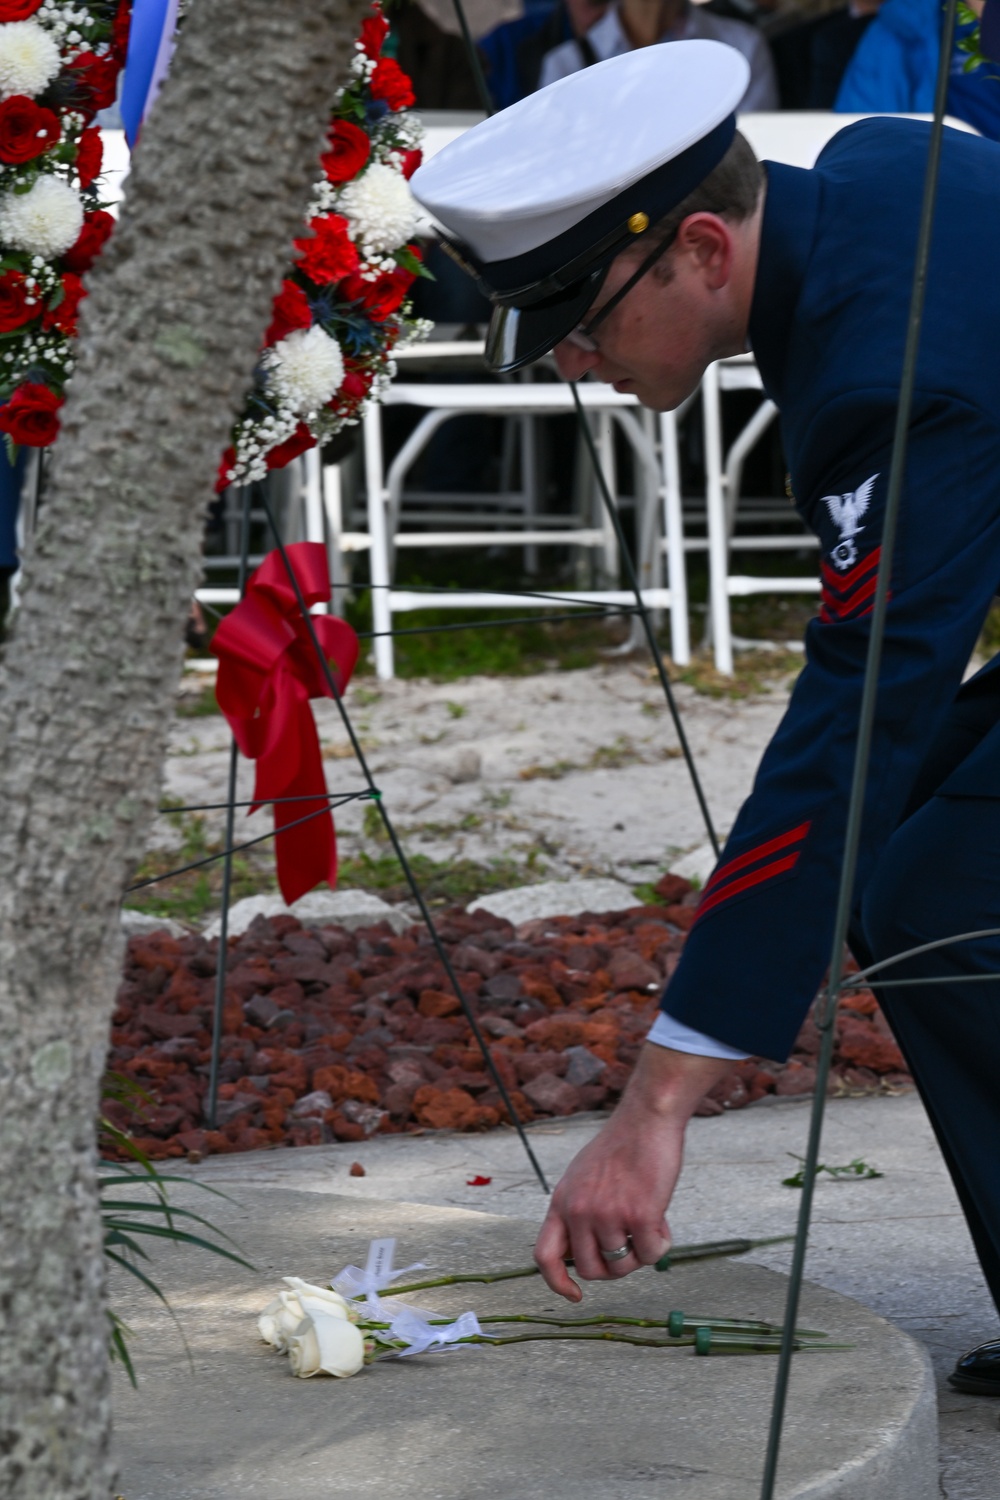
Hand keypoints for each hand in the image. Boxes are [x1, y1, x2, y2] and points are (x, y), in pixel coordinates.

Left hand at [533, 1044, 733, 1300]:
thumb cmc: (620, 1146)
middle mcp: (579, 1211)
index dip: (557, 1282)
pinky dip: (660, 1245)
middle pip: (592, 1269)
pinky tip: (662, 1221)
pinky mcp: (639, 1215)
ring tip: (648, 1225)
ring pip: (622, 1266)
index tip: (574, 1294)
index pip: (544, 1256)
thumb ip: (578, 1211)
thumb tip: (586, 1252)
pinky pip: (650, 1255)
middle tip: (631, 1245)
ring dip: (639, 1255)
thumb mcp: (582, 1177)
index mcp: (561, 1202)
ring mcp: (607, 1214)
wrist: (646, 1119)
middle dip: (614, 1267)